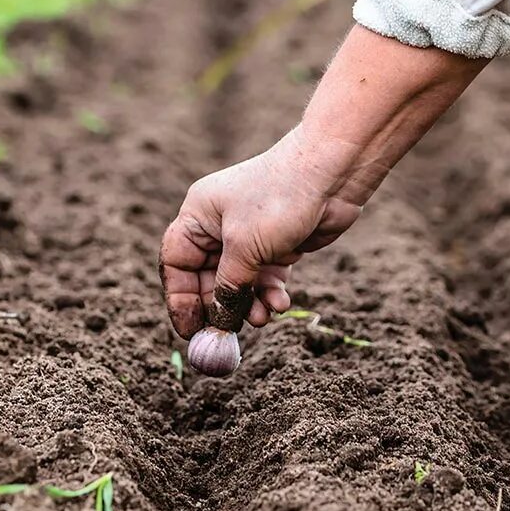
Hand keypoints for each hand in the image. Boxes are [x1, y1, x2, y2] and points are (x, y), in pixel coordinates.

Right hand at [159, 127, 365, 335]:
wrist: (332, 174)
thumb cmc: (279, 200)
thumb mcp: (245, 247)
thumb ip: (229, 287)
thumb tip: (218, 322)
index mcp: (198, 216)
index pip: (177, 263)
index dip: (180, 298)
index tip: (189, 329)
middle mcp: (220, 226)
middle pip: (208, 278)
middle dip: (220, 306)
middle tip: (228, 335)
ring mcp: (250, 236)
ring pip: (240, 283)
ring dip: (249, 304)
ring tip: (262, 318)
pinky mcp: (277, 246)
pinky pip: (265, 279)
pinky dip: (270, 294)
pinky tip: (280, 304)